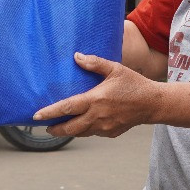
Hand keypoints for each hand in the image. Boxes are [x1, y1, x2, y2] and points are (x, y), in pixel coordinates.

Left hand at [34, 53, 160, 137]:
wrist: (153, 103)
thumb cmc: (134, 84)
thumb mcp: (115, 69)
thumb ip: (94, 63)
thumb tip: (76, 56)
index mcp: (96, 100)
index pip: (67, 108)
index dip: (50, 112)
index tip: (36, 116)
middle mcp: (98, 116)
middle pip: (70, 128)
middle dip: (55, 129)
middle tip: (45, 127)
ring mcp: (104, 127)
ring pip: (81, 132)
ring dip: (70, 130)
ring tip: (61, 126)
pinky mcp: (111, 132)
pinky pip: (94, 132)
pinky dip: (86, 129)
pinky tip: (84, 123)